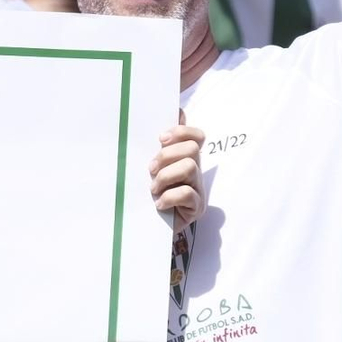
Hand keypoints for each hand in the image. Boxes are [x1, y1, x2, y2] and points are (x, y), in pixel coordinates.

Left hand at [150, 111, 204, 233]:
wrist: (144, 227)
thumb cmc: (144, 193)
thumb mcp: (147, 167)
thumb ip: (154, 147)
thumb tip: (165, 115)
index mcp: (184, 158)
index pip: (196, 135)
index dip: (182, 132)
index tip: (160, 140)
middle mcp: (194, 170)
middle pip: (192, 149)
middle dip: (167, 156)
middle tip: (151, 169)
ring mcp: (198, 189)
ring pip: (190, 167)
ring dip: (166, 177)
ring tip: (153, 189)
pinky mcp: (196, 208)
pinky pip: (187, 193)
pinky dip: (169, 197)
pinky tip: (158, 204)